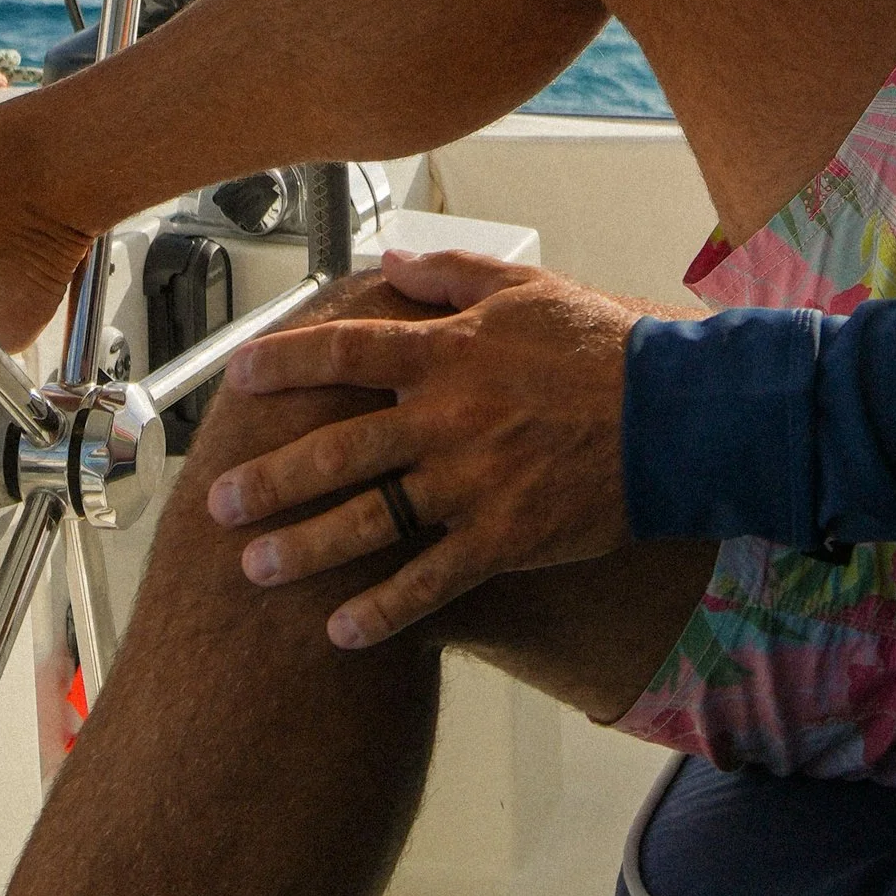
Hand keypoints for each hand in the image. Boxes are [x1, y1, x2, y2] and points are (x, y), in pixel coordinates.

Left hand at [206, 248, 633, 647]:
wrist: (675, 415)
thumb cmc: (602, 346)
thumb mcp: (526, 287)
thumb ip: (451, 274)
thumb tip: (391, 263)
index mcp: (449, 351)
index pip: (345, 350)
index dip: (284, 362)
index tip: (238, 376)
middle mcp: (447, 417)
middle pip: (337, 449)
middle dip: (271, 480)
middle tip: (220, 502)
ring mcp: (471, 481)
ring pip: (368, 521)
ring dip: (304, 549)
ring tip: (256, 569)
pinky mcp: (503, 536)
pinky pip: (429, 581)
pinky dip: (382, 611)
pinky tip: (342, 632)